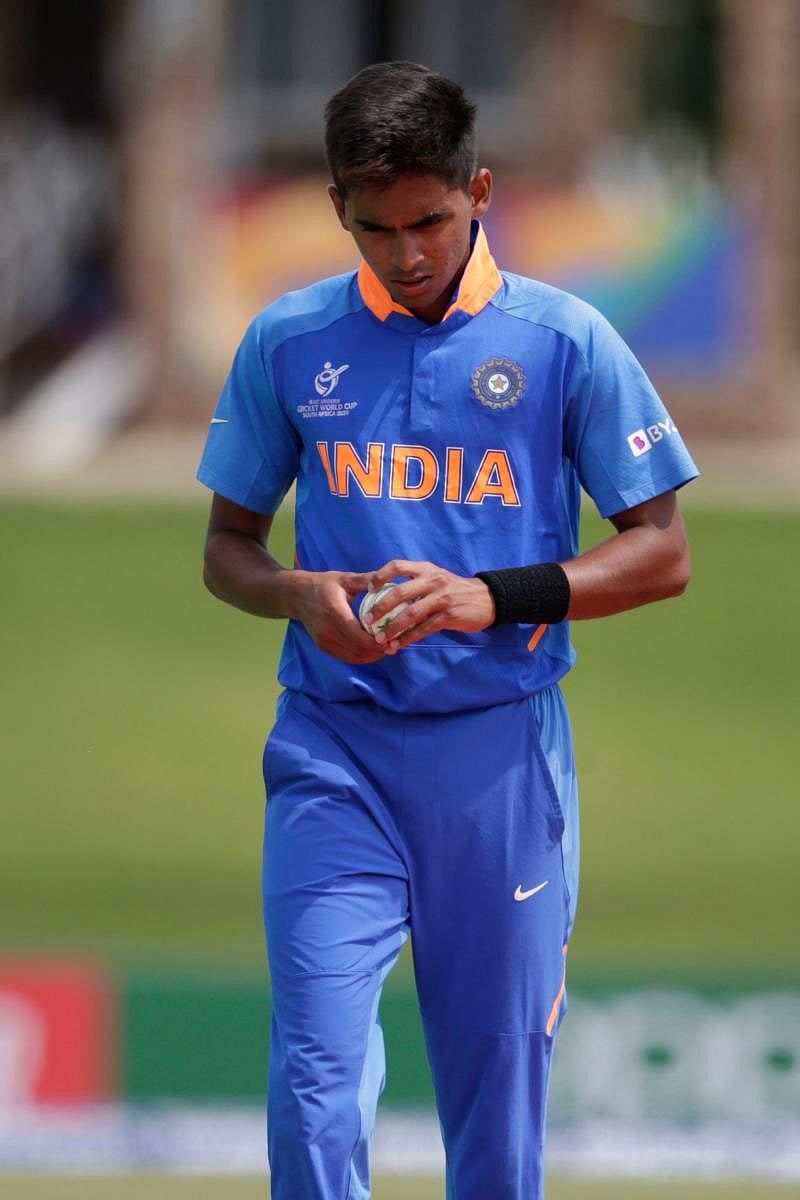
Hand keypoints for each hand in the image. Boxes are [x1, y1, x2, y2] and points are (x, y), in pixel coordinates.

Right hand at [292, 570, 385, 662]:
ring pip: (353, 656)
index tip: (393, 638)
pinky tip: (373, 651)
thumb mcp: (344, 579)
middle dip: (379, 650)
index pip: (360, 636)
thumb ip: (365, 580)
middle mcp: (328, 630)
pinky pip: (346, 657)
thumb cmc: (323, 585)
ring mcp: (324, 640)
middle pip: (358, 649)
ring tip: (387, 649)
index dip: (378, 641)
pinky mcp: (323, 646)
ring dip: (372, 656)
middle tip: (395, 644)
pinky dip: (361, 657)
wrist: (297, 595)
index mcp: (335, 612)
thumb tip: (386, 579)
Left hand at [363, 559, 495, 652]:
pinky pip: (423, 629)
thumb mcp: (436, 578)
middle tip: (368, 620)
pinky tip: (398, 645)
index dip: (380, 576)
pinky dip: (408, 638)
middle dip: (380, 608)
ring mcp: (441, 598)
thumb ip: (416, 584)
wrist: (487, 599)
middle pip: (399, 592)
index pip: (397, 566)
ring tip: (380, 639)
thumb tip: (387, 597)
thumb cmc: (455, 590)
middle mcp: (433, 580)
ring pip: (410, 614)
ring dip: (392, 628)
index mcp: (426, 569)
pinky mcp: (448, 615)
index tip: (369, 589)